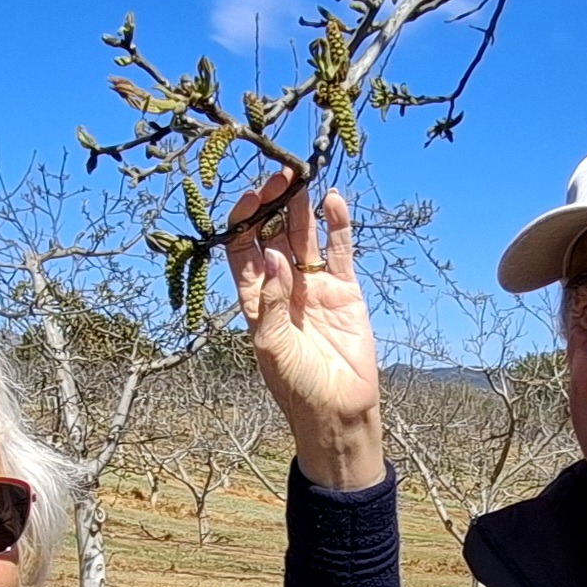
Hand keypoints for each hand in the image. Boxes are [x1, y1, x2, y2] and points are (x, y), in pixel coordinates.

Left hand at [224, 171, 384, 490]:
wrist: (338, 411)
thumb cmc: (296, 385)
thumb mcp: (272, 347)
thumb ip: (270, 302)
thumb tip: (270, 255)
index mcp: (254, 298)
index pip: (242, 248)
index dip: (243, 220)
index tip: (251, 196)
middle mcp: (280, 286)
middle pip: (272, 234)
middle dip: (273, 205)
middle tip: (280, 176)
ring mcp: (313, 286)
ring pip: (304, 237)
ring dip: (302, 208)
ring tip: (303, 178)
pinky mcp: (344, 291)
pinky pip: (339, 252)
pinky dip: (337, 227)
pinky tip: (334, 202)